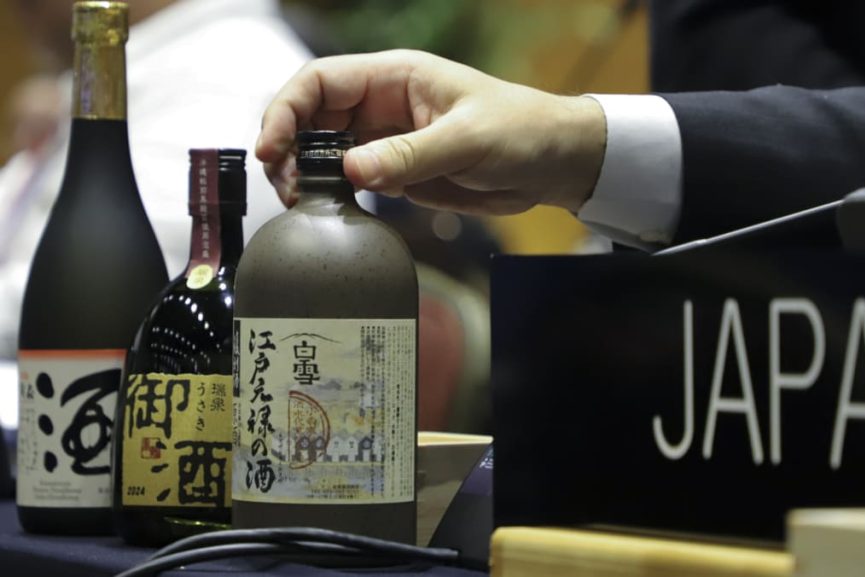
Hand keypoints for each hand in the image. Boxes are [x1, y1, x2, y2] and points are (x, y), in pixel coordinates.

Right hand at [256, 50, 606, 214]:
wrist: (554, 163)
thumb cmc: (521, 131)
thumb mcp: (468, 140)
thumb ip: (410, 155)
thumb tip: (352, 169)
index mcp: (395, 78)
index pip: (321, 83)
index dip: (287, 110)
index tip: (274, 147)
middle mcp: (383, 106)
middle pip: (312, 118)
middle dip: (289, 148)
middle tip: (286, 186)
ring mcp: (388, 140)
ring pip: (325, 151)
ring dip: (305, 175)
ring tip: (300, 202)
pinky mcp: (398, 172)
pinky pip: (351, 179)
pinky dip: (332, 194)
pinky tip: (327, 211)